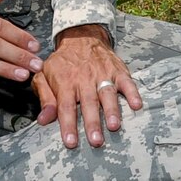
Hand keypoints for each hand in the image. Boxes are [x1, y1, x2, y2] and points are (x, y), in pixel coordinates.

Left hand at [31, 24, 140, 148]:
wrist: (81, 37)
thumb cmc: (62, 63)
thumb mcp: (45, 76)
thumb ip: (45, 98)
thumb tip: (44, 119)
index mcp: (65, 82)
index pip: (65, 106)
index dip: (68, 125)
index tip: (71, 142)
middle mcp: (84, 79)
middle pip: (88, 103)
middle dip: (92, 122)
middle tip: (95, 141)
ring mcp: (103, 74)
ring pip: (108, 93)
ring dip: (112, 110)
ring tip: (114, 126)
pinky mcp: (117, 70)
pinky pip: (126, 82)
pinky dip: (132, 93)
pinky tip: (136, 105)